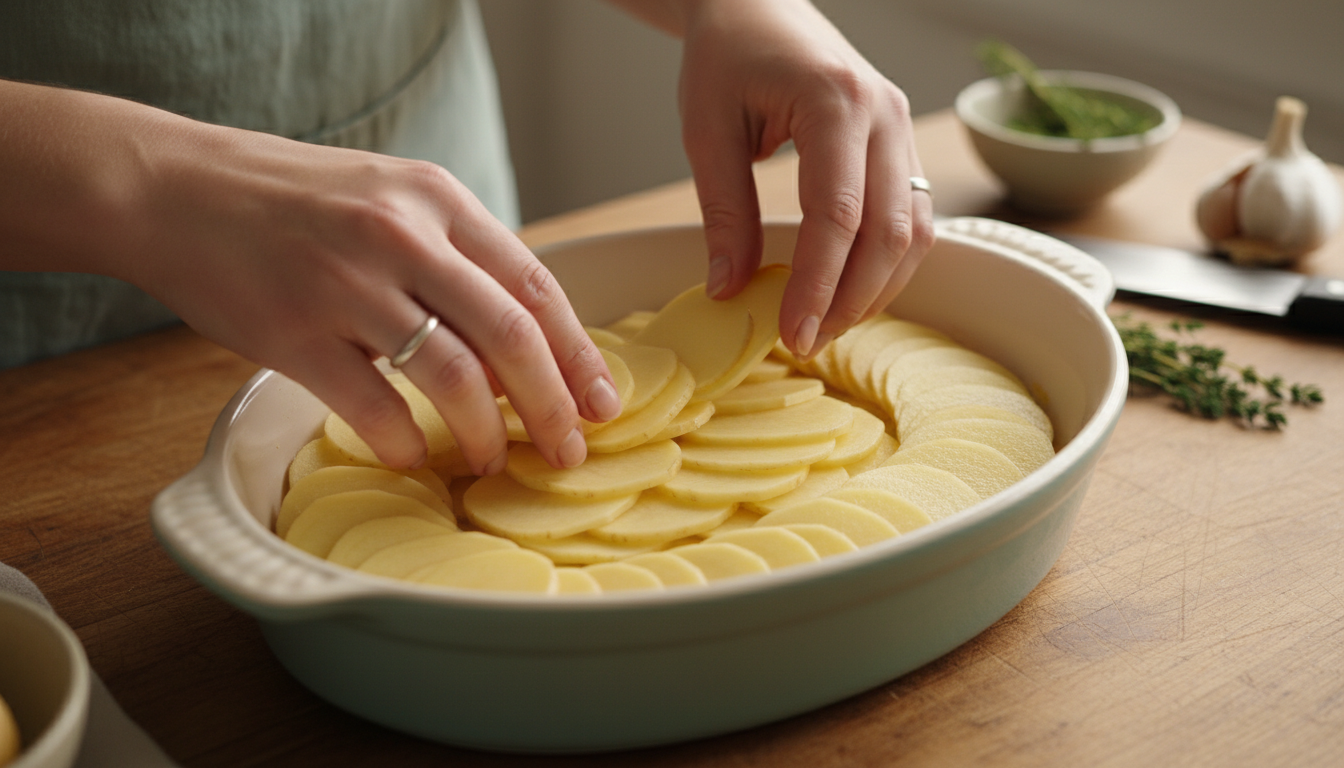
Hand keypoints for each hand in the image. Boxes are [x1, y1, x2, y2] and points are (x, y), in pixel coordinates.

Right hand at [0, 81, 621, 472]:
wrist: (175, 189)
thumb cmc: (292, 200)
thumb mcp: (389, 196)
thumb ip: (454, 254)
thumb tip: (519, 342)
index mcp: (436, 199)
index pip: (534, 284)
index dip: (578, 351)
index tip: (604, 402)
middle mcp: (401, 236)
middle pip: (510, 335)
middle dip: (552, 404)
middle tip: (569, 452)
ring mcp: (346, 284)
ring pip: (452, 376)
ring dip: (484, 432)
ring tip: (490, 459)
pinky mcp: (294, 334)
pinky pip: (373, 407)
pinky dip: (403, 444)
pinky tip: (411, 458)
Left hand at [641, 0, 936, 357]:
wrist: (758, 3)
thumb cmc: (727, 55)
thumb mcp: (707, 129)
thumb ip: (723, 210)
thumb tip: (729, 289)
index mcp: (834, 101)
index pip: (838, 215)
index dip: (818, 284)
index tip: (792, 334)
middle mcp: (884, 115)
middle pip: (889, 231)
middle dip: (851, 300)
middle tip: (806, 343)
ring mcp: (901, 128)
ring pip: (915, 230)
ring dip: (877, 289)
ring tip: (827, 327)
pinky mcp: (901, 143)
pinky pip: (914, 216)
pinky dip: (888, 263)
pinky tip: (851, 292)